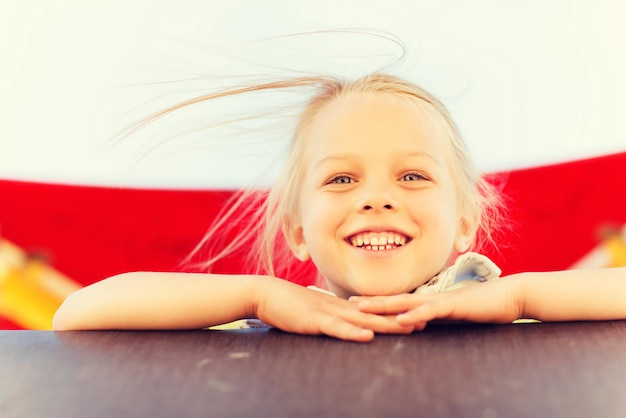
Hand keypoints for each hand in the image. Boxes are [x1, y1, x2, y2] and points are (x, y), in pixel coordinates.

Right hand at [253, 277, 413, 341]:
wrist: (264, 293)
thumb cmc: (286, 303)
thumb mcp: (311, 310)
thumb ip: (327, 316)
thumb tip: (339, 321)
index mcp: (337, 305)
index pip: (370, 310)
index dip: (392, 313)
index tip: (413, 315)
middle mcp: (337, 307)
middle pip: (373, 314)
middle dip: (398, 318)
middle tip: (423, 322)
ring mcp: (327, 312)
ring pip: (361, 320)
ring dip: (384, 324)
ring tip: (407, 327)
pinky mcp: (313, 320)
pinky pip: (336, 327)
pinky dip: (352, 332)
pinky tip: (367, 335)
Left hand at [351, 278, 523, 326]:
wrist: (508, 297)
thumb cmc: (482, 306)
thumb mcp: (454, 315)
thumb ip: (437, 319)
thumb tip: (420, 326)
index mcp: (429, 300)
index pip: (398, 301)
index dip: (377, 303)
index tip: (355, 304)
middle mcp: (430, 298)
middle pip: (394, 299)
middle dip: (371, 302)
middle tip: (347, 303)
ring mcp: (440, 300)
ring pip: (406, 302)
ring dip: (383, 306)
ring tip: (362, 308)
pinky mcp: (453, 306)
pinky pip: (430, 311)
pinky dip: (415, 315)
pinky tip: (401, 320)